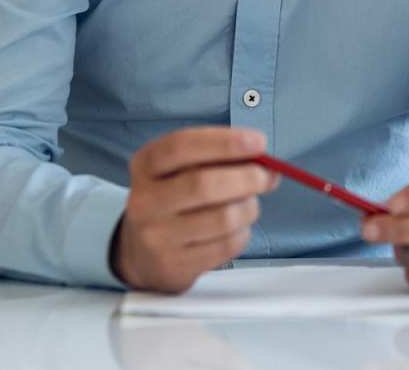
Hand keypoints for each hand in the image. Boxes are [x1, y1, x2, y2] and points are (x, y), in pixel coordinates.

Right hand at [111, 126, 280, 292]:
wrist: (141, 252)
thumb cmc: (174, 198)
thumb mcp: (182, 168)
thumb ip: (218, 158)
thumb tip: (266, 164)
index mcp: (146, 164)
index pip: (182, 146)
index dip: (225, 142)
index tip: (259, 142)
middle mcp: (145, 200)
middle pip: (204, 184)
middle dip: (247, 177)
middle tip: (267, 176)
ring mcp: (157, 237)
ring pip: (223, 218)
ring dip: (249, 208)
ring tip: (248, 204)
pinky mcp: (175, 265)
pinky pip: (226, 245)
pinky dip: (243, 233)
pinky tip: (236, 228)